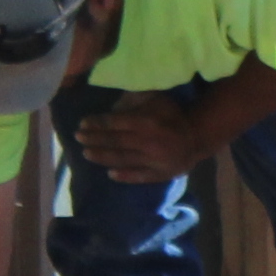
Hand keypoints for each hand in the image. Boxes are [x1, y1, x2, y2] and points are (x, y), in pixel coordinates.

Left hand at [73, 96, 209, 183]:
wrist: (197, 137)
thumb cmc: (173, 116)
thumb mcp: (158, 100)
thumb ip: (137, 100)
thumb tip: (115, 102)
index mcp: (145, 121)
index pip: (115, 122)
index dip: (97, 123)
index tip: (83, 124)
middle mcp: (146, 141)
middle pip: (115, 141)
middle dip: (94, 139)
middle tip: (78, 138)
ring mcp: (153, 159)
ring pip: (123, 159)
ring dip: (102, 156)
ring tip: (86, 154)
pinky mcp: (159, 173)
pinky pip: (138, 176)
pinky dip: (124, 176)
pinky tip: (110, 174)